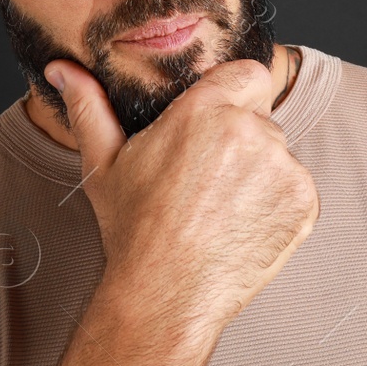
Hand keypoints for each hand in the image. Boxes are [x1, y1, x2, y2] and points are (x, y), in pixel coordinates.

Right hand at [45, 55, 320, 341]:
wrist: (167, 295)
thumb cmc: (133, 231)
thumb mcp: (103, 164)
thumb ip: (88, 106)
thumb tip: (61, 70)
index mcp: (204, 111)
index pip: (247, 73)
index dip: (233, 94)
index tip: (216, 124)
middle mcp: (249, 131)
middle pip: (260, 116)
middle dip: (240, 138)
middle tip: (207, 179)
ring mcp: (282, 167)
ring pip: (279, 152)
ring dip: (260, 171)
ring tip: (221, 208)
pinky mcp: (304, 201)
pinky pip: (297, 187)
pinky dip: (278, 204)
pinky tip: (241, 226)